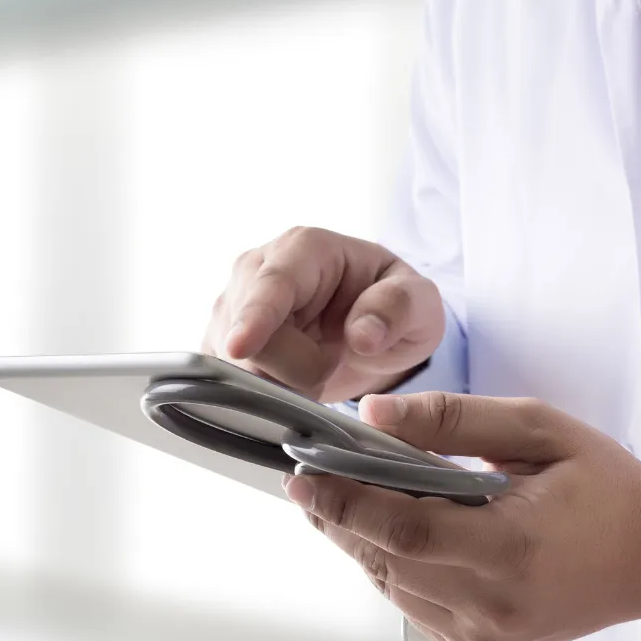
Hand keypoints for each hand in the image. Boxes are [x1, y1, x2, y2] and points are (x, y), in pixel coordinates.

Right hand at [202, 227, 444, 401]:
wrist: (370, 328)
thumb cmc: (393, 305)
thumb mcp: (419, 301)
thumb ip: (399, 308)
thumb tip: (363, 335)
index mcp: (306, 248)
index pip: (274, 283)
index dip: (256, 316)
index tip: (242, 346)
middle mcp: (257, 269)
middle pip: (251, 334)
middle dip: (295, 367)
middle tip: (334, 361)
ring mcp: (233, 306)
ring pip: (232, 362)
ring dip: (280, 382)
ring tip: (316, 363)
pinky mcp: (221, 340)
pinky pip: (223, 378)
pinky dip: (258, 392)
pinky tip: (288, 380)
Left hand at [283, 392, 640, 640]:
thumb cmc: (603, 484)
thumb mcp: (538, 430)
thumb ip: (456, 420)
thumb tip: (375, 416)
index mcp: (510, 547)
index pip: (402, 530)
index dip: (344, 502)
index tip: (303, 474)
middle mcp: (492, 603)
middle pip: (386, 562)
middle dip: (339, 518)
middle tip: (308, 481)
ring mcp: (485, 636)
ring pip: (394, 587)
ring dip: (360, 542)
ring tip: (340, 499)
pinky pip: (415, 606)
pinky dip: (392, 568)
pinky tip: (391, 533)